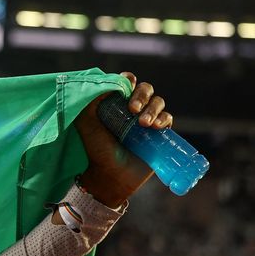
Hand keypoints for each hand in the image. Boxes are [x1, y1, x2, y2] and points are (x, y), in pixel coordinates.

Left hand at [73, 72, 172, 207]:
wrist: (110, 175)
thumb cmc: (97, 149)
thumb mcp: (87, 124)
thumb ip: (90, 102)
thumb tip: (103, 83)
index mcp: (115, 104)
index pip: (126, 83)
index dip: (128, 80)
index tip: (126, 84)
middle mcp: (132, 110)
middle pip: (145, 89)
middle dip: (142, 95)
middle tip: (132, 108)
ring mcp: (147, 121)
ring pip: (158, 102)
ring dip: (153, 108)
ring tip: (143, 123)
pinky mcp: (159, 134)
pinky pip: (168, 118)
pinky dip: (164, 118)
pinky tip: (156, 127)